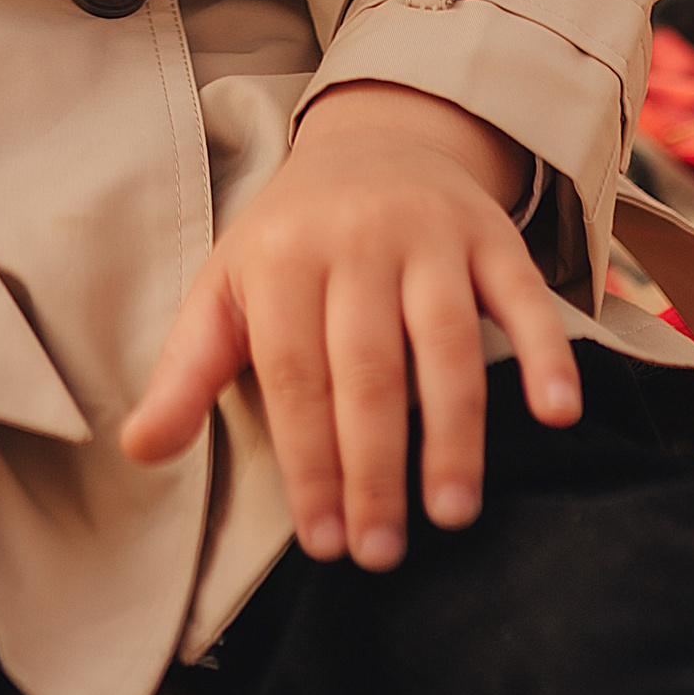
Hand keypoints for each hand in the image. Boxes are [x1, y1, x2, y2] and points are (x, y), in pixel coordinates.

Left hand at [119, 85, 578, 571]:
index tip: (323, 542)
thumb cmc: (291, 240)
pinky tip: (556, 413)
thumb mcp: (225, 289)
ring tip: (451, 512)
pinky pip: (524, 296)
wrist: (372, 141)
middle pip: (368, 369)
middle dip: (374, 468)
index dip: (309, 463)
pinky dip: (545, 353)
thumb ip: (188, 372)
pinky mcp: (491, 235)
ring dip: (453, 431)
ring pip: (445, 340)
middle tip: (381, 553)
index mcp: (283, 257)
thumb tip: (138, 450)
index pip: (295, 376)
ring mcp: (430, 234)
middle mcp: (357, 240)